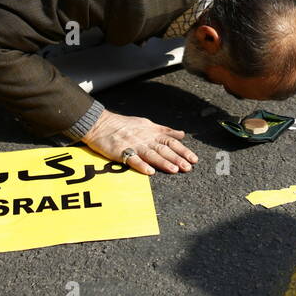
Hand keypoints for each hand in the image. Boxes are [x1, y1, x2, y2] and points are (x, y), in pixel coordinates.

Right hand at [82, 109, 197, 175]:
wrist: (101, 124)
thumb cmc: (125, 124)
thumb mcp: (147, 124)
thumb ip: (164, 131)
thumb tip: (181, 134)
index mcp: (152, 133)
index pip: (171, 142)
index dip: (183, 150)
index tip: (194, 159)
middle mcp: (145, 139)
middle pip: (164, 149)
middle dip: (177, 158)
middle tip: (188, 168)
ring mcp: (133, 145)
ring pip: (151, 154)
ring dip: (163, 162)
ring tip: (175, 170)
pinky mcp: (121, 152)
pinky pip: (132, 159)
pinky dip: (141, 165)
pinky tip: (150, 172)